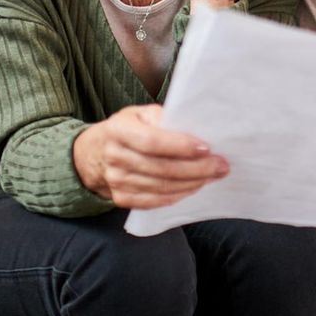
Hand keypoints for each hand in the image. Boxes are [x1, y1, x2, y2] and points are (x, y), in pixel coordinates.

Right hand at [72, 105, 228, 208]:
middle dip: (197, 169)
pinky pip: (155, 201)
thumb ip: (163, 118)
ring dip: (192, 183)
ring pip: (162, 187)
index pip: (152, 141)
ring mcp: (116, 181)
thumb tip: (194, 130)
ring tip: (213, 175)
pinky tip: (194, 186)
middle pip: (161, 168)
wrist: (94, 154)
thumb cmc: (126, 129)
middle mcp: (114, 156)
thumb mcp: (140, 114)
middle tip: (221, 166)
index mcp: (118, 130)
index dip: (181, 146)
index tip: (207, 148)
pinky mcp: (121, 198)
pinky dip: (178, 195)